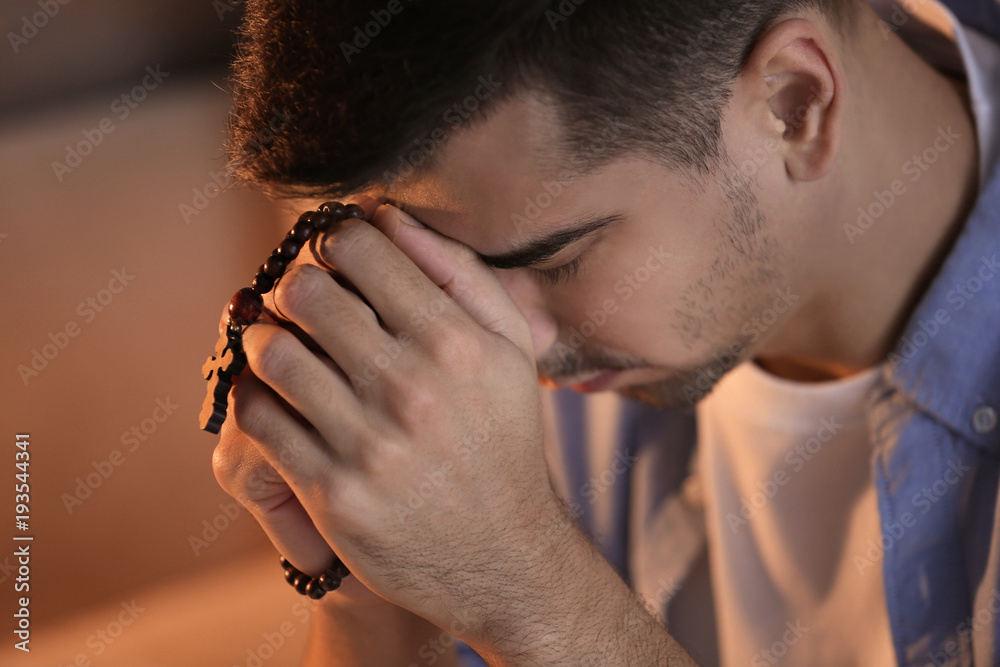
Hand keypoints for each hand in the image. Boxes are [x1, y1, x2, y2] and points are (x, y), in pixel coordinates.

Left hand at [213, 197, 567, 644]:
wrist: (504, 558)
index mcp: (457, 342)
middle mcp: (412, 388)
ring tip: (281, 345)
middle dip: (293, 286)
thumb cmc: (503, 440)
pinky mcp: (333, 495)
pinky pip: (260, 419)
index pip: (359, 249)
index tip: (332, 256)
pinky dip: (255, 396)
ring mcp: (369, 445)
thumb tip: (386, 213)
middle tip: (301, 301)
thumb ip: (458, 272)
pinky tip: (276, 397)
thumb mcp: (509, 350)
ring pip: (272, 353)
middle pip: (305, 293)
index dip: (332, 240)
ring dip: (264, 339)